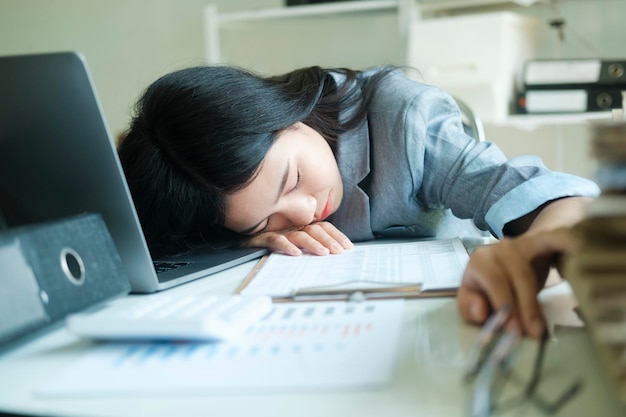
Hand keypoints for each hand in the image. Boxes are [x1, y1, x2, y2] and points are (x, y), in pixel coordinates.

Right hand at [243, 221, 352, 255]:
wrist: (240, 241)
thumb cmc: (268, 243)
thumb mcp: (293, 245)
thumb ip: (309, 247)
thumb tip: (331, 256)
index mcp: (300, 227)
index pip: (323, 227)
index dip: (336, 235)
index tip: (348, 247)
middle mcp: (291, 227)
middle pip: (314, 229)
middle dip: (328, 240)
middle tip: (338, 251)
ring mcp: (278, 231)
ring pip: (299, 234)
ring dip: (313, 244)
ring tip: (323, 253)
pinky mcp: (263, 238)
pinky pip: (276, 240)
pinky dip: (286, 246)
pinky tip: (295, 253)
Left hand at [456, 228, 578, 338]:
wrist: (504, 262)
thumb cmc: (487, 287)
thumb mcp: (472, 298)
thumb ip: (470, 307)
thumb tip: (481, 310)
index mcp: (479, 260)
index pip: (493, 280)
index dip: (504, 305)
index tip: (514, 331)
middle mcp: (499, 248)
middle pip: (516, 275)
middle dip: (524, 307)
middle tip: (532, 334)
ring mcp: (521, 243)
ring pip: (532, 268)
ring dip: (536, 300)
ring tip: (541, 328)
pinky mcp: (540, 242)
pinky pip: (552, 240)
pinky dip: (563, 242)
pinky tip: (576, 248)